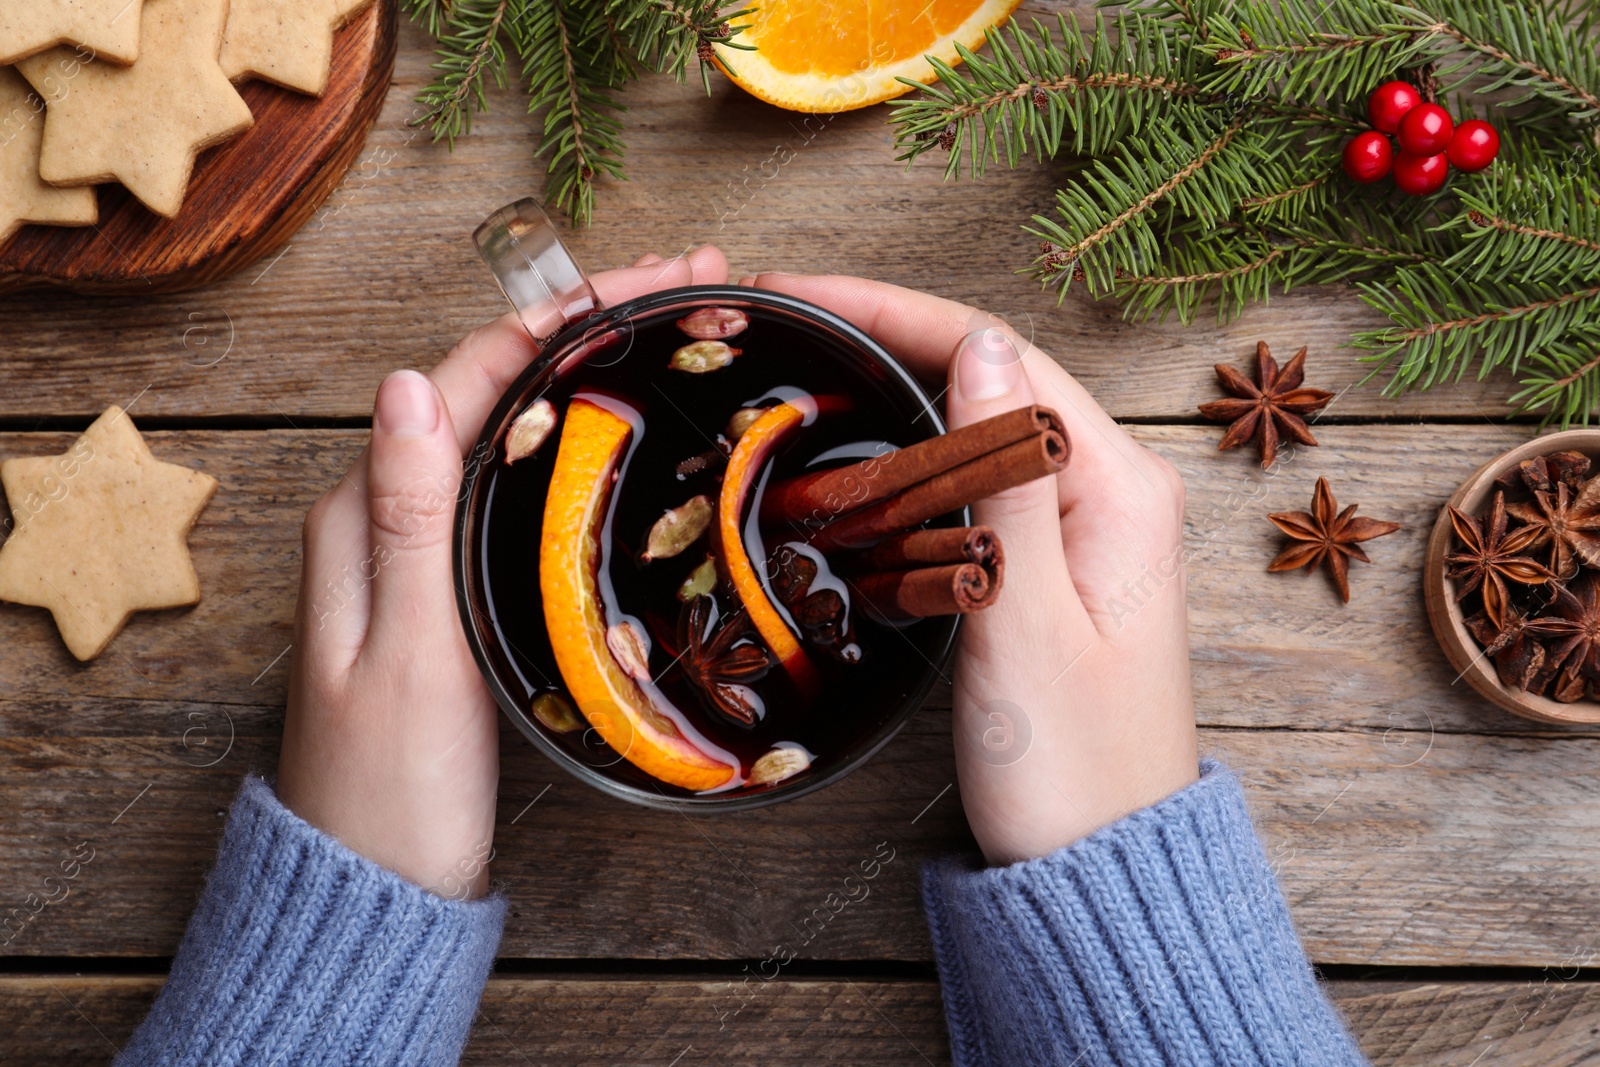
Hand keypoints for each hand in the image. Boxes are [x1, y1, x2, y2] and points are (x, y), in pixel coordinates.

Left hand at [277, 247, 730, 897]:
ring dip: (588, 369)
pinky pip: (514, 483)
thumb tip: (412, 380)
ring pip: (510, 428)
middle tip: (692, 287)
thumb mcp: (408, 653)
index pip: (466, 376)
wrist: (376, 887)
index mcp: (361, 513)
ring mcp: (417, 549)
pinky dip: (575, 438)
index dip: (560, 314)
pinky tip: (624, 431)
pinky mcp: (449, 586)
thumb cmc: (392, 786)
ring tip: (675, 333)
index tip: (651, 280)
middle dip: (589, 323)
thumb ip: (407, 518)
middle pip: (492, 386)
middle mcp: (383, 514)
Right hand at [744, 273, 1198, 866]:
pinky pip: (978, 481)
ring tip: (804, 365)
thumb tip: (984, 346)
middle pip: (991, 376)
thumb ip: (1010, 483)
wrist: (1100, 870)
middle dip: (887, 334)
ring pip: (979, 426)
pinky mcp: (1051, 567)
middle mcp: (1111, 492)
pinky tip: (860, 452)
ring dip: (896, 387)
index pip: (1002, 356)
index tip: (804, 294)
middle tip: (784, 321)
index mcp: (1122, 489)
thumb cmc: (1072, 766)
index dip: (897, 311)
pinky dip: (914, 454)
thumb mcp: (1028, 623)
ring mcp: (1083, 529)